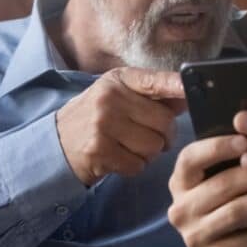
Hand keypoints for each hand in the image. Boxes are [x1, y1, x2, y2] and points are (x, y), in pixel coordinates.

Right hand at [55, 67, 185, 185]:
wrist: (56, 142)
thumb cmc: (97, 117)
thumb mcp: (119, 96)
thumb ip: (153, 96)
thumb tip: (186, 98)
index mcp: (118, 80)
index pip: (154, 81)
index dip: (176, 85)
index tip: (190, 87)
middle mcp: (110, 99)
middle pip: (164, 122)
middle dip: (165, 135)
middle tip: (151, 136)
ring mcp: (103, 125)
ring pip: (154, 146)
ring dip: (149, 153)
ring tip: (131, 147)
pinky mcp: (99, 151)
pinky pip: (138, 165)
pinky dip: (134, 166)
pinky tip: (120, 158)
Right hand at [168, 135, 246, 246]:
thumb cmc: (227, 217)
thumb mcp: (220, 191)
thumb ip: (231, 166)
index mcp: (179, 185)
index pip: (189, 159)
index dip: (216, 147)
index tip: (245, 140)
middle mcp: (180, 210)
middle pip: (221, 184)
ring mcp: (196, 237)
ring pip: (239, 210)